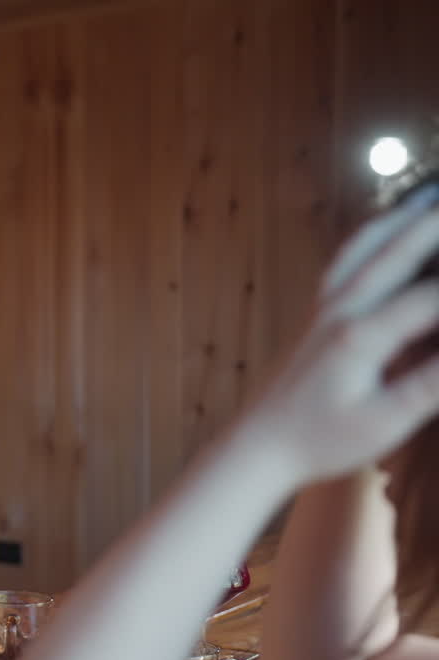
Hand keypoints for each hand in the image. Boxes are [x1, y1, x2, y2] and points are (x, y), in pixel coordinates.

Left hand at [239, 190, 438, 483]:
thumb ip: (432, 383)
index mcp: (361, 336)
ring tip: (430, 196)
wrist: (258, 445)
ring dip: (400, 219)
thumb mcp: (386, 420)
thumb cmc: (321, 440)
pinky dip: (369, 238)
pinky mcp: (313, 314)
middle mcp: (339, 310)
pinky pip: (344, 262)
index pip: (431, 297)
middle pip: (396, 252)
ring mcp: (322, 307)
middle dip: (436, 224)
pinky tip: (382, 232)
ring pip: (364, 248)